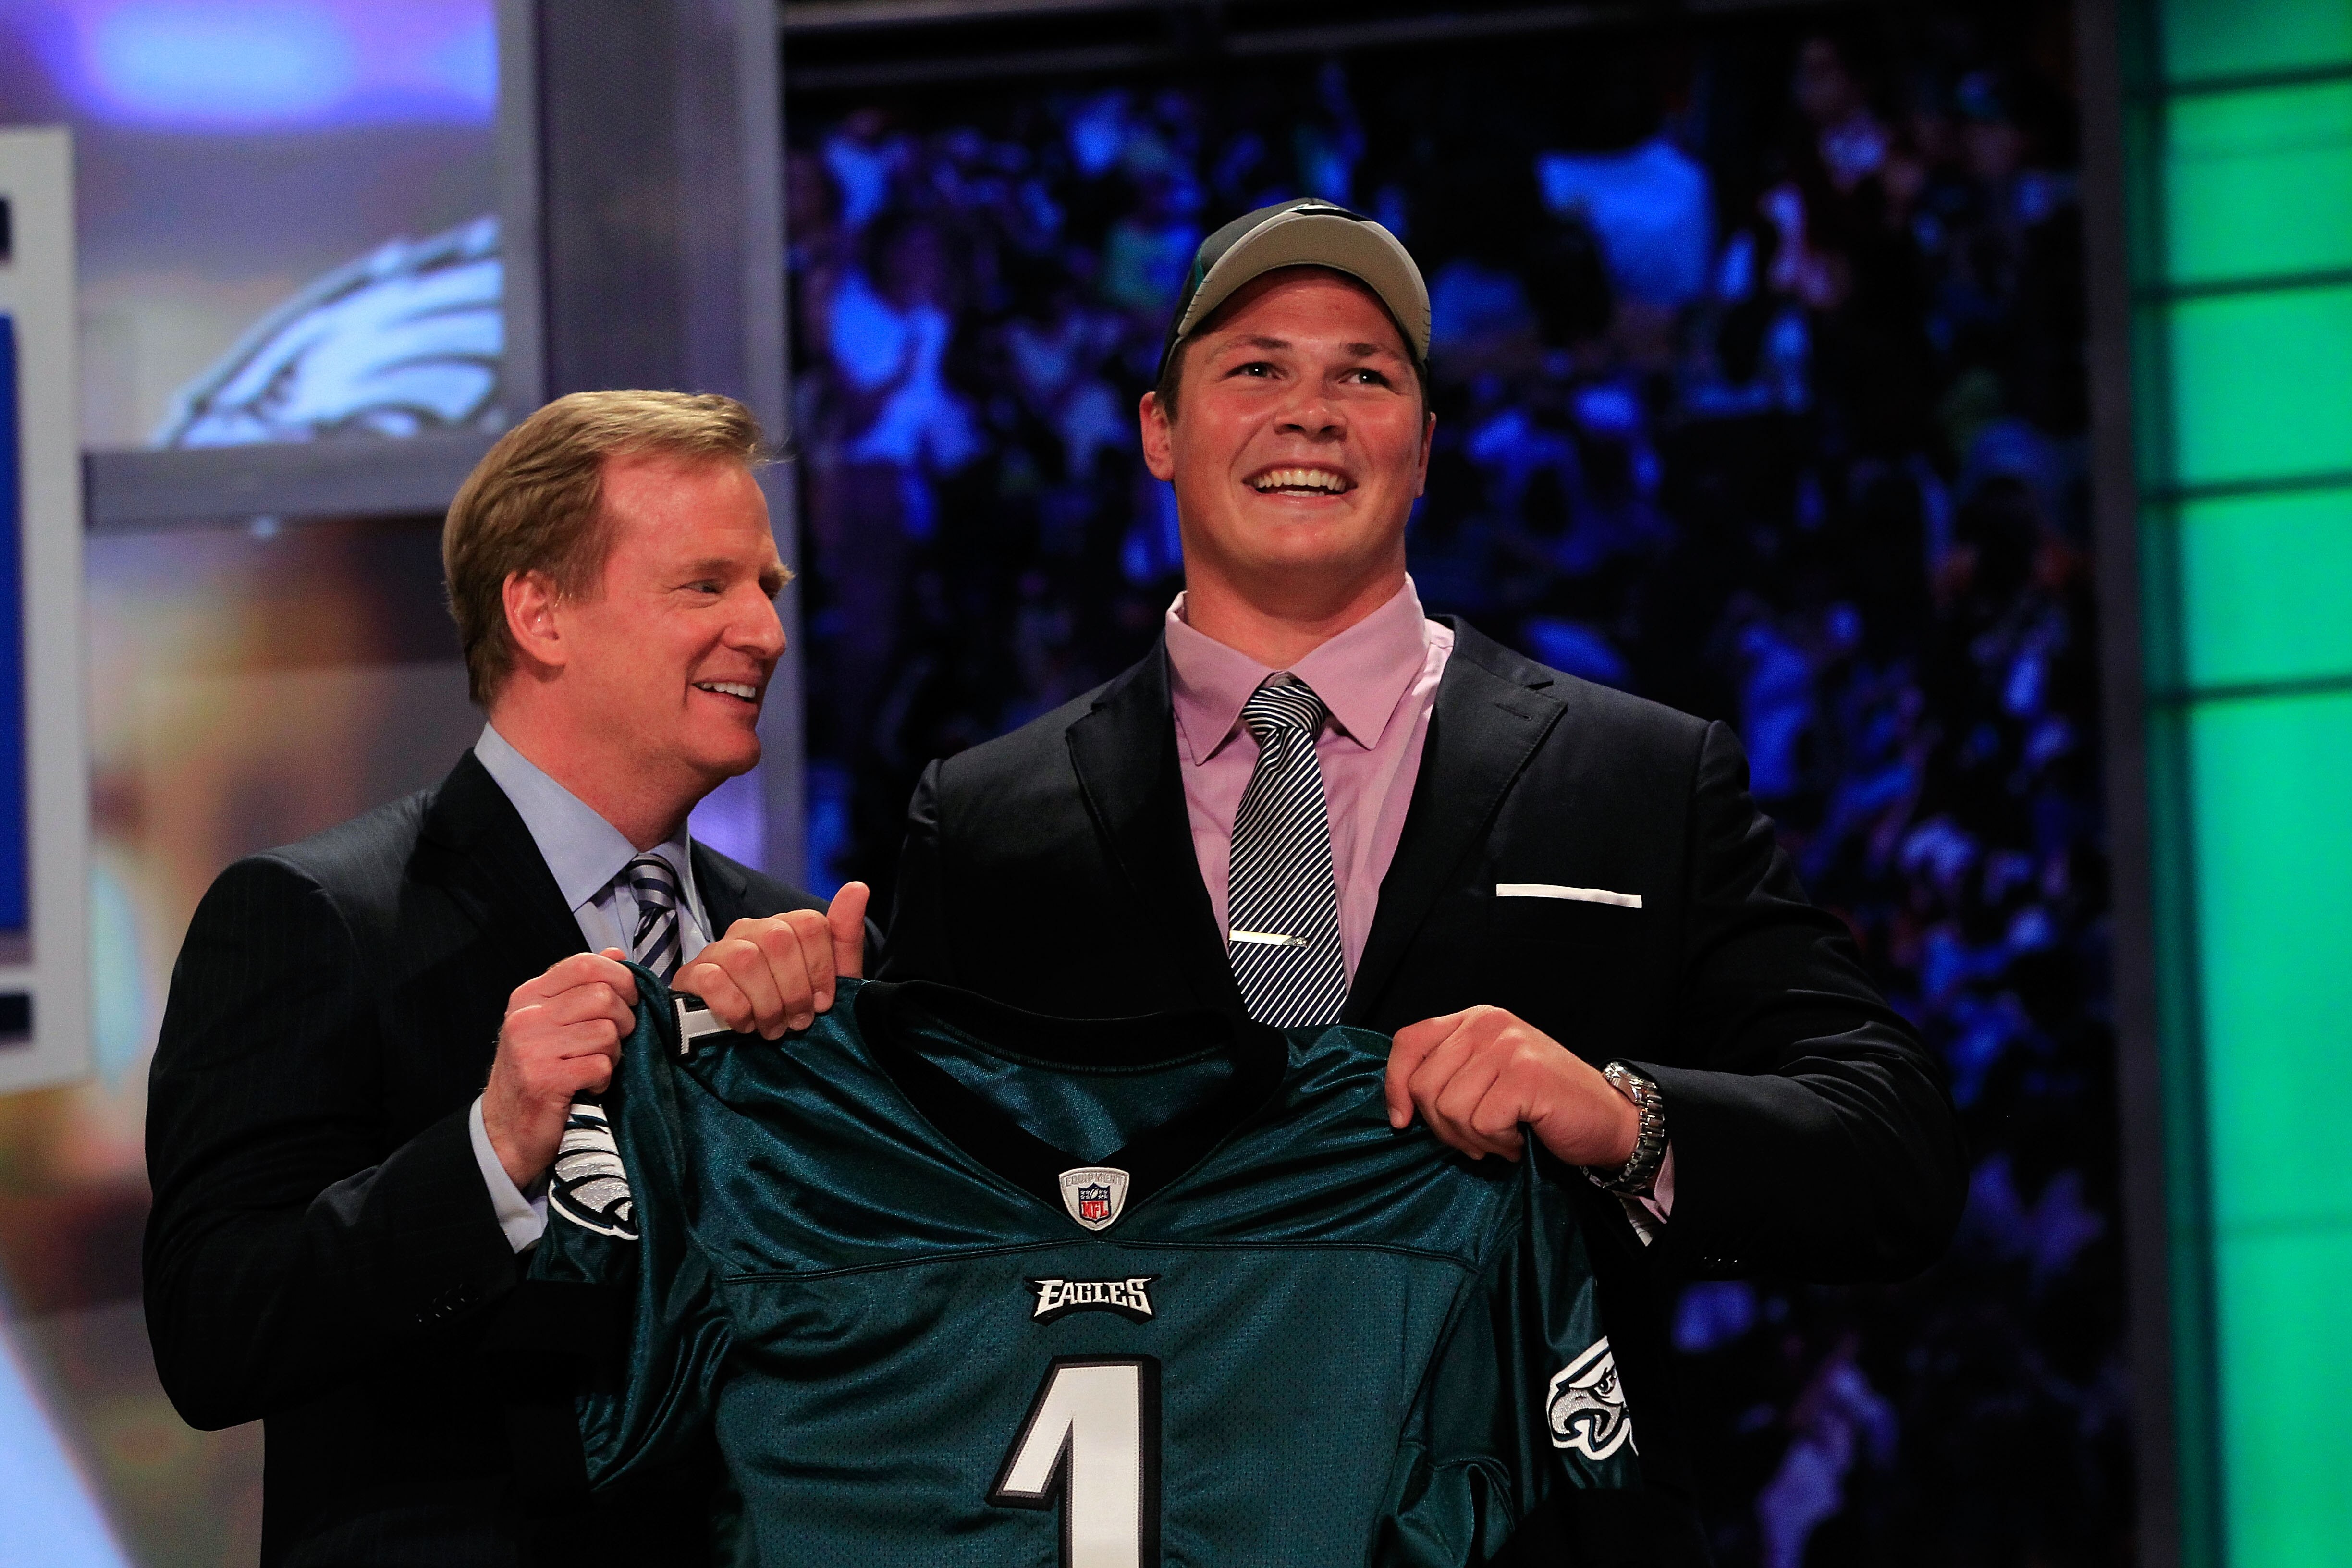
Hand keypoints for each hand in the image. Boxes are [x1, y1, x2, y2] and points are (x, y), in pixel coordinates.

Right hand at [483, 949, 638, 1189]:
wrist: (505, 1131)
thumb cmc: (536, 1074)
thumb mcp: (550, 1024)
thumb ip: (580, 988)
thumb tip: (616, 954)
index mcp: (529, 997)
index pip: (584, 963)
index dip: (620, 977)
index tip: (629, 998)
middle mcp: (527, 1017)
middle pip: (603, 996)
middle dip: (624, 1020)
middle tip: (614, 1041)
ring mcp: (533, 1048)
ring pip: (608, 1032)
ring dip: (613, 1054)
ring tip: (594, 1066)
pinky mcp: (545, 1080)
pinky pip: (601, 1065)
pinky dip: (603, 1079)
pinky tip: (588, 1086)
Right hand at [676, 881, 869, 1039]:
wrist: (740, 1041)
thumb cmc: (790, 1005)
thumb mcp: (829, 979)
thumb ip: (844, 936)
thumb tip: (859, 888)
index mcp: (784, 926)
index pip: (810, 924)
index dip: (821, 968)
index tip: (823, 1003)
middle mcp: (750, 929)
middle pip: (779, 939)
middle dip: (795, 990)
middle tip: (797, 1022)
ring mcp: (718, 949)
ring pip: (745, 960)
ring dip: (766, 1004)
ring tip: (773, 1028)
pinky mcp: (691, 974)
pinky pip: (712, 980)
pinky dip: (734, 1008)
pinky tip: (744, 1025)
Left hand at [1384, 1005, 1639, 1165]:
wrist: (1607, 1119)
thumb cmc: (1543, 1105)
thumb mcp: (1486, 1078)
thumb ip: (1447, 1077)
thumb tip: (1399, 1108)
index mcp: (1474, 1020)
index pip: (1408, 1042)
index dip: (1394, 1085)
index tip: (1402, 1120)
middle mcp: (1489, 1024)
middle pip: (1423, 1085)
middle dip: (1443, 1127)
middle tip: (1479, 1137)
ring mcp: (1509, 1047)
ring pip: (1449, 1108)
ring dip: (1474, 1139)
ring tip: (1504, 1136)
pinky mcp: (1526, 1076)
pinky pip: (1481, 1123)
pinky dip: (1498, 1143)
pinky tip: (1520, 1138)